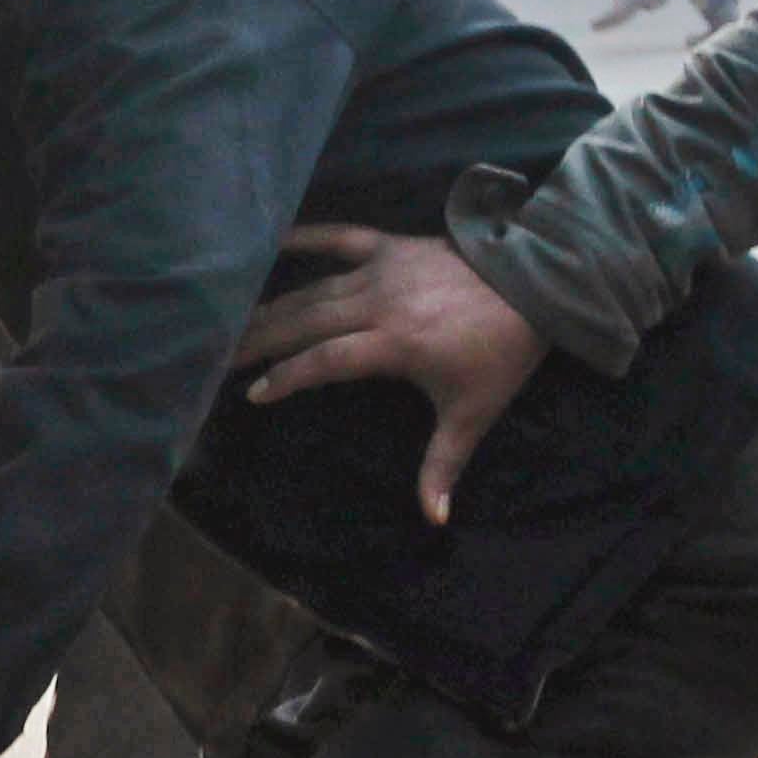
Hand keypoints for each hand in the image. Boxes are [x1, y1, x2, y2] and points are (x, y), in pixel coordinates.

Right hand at [229, 224, 549, 526]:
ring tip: (235, 321)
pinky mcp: (391, 246)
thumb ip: (444, 465)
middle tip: (219, 356)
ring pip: (313, 289)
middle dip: (259, 340)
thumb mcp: (474, 413)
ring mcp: (381, 270)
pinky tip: (272, 240)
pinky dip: (306, 237)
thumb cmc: (502, 352)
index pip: (323, 361)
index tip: (255, 394)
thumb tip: (434, 520)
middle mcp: (377, 303)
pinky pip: (340, 237)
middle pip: (304, 321)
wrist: (538, 285)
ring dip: (272, 305)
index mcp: (393, 344)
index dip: (286, 377)